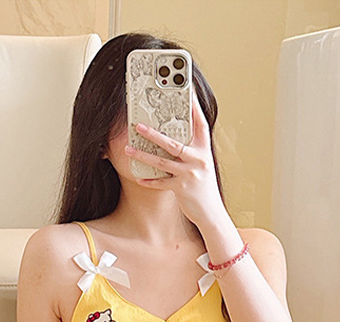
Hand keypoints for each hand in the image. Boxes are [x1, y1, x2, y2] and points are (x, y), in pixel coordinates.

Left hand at [124, 92, 227, 228]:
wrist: (211, 212)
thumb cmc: (204, 186)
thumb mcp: (202, 164)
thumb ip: (191, 150)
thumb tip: (173, 135)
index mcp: (204, 149)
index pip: (199, 123)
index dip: (193, 107)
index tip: (185, 91)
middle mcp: (198, 159)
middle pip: (173, 143)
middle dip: (154, 134)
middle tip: (137, 125)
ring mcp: (190, 174)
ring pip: (162, 162)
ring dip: (143, 156)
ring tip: (128, 149)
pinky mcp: (182, 189)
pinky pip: (161, 183)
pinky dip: (149, 180)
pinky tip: (137, 177)